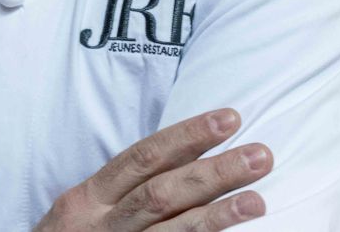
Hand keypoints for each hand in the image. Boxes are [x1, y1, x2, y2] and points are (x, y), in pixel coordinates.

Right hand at [33, 108, 271, 230]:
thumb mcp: (79, 217)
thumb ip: (118, 195)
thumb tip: (176, 168)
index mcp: (88, 199)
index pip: (142, 158)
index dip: (185, 137)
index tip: (227, 119)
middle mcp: (100, 224)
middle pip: (162, 192)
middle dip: (213, 172)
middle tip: (260, 153)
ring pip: (171, 231)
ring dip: (218, 215)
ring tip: (259, 198)